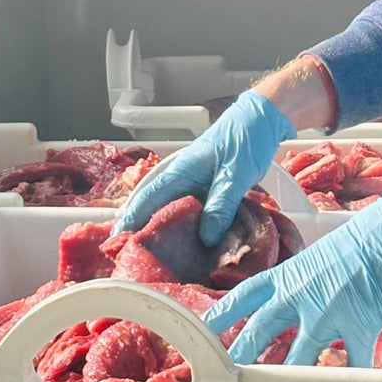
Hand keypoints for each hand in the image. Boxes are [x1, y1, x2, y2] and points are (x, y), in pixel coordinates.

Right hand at [114, 90, 295, 246]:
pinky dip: (191, 229)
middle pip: (155, 209)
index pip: (146, 199)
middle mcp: (183, 180)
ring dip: (169, 234)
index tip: (118, 243)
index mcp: (180, 172)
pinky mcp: (210, 190)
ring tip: (164, 262)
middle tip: (139, 262)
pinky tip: (195, 248)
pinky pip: (194, 213)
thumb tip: (205, 239)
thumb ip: (220, 206)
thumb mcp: (235, 174)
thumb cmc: (247, 138)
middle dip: (146, 233)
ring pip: (175, 213)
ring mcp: (196, 185)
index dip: (131, 221)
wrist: (263, 119)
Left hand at [203, 182, 381, 365]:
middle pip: (261, 330)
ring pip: (298, 357)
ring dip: (289, 380)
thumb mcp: (325, 256)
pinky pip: (353, 365)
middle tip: (226, 376)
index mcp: (291, 273)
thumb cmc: (367, 235)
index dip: (224, 312)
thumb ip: (309, 281)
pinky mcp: (358, 327)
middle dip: (242, 354)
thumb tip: (306, 298)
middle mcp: (301, 294)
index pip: (247, 294)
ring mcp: (327, 313)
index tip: (206, 328)